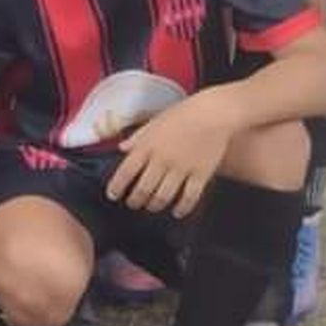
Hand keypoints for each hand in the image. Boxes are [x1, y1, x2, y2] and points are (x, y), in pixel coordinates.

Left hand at [106, 88, 234, 218]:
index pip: (126, 172)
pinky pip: (189, 198)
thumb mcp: (153, 122)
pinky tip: (176, 212)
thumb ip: (137, 137)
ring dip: (154, 206)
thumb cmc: (182, 114)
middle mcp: (162, 160)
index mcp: (147, 146)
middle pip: (143, 189)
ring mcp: (182, 169)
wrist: (213, 113)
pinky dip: (181, 209)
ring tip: (150, 207)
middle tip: (132, 204)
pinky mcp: (201, 175)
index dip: (116, 187)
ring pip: (163, 197)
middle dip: (134, 201)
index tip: (112, 195)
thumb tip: (121, 148)